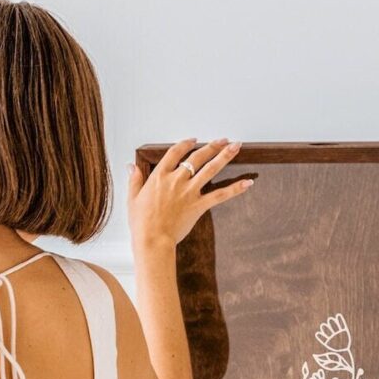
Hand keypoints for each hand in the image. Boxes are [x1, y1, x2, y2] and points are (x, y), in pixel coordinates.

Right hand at [127, 137, 252, 249]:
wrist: (152, 239)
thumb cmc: (141, 222)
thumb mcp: (133, 198)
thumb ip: (134, 180)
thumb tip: (131, 166)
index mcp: (159, 176)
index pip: (175, 153)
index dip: (185, 144)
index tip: (194, 140)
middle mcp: (176, 180)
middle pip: (197, 157)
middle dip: (212, 146)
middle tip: (224, 140)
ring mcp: (189, 192)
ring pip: (210, 169)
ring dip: (225, 156)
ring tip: (236, 146)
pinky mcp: (198, 205)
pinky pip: (220, 195)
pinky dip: (235, 189)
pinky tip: (248, 183)